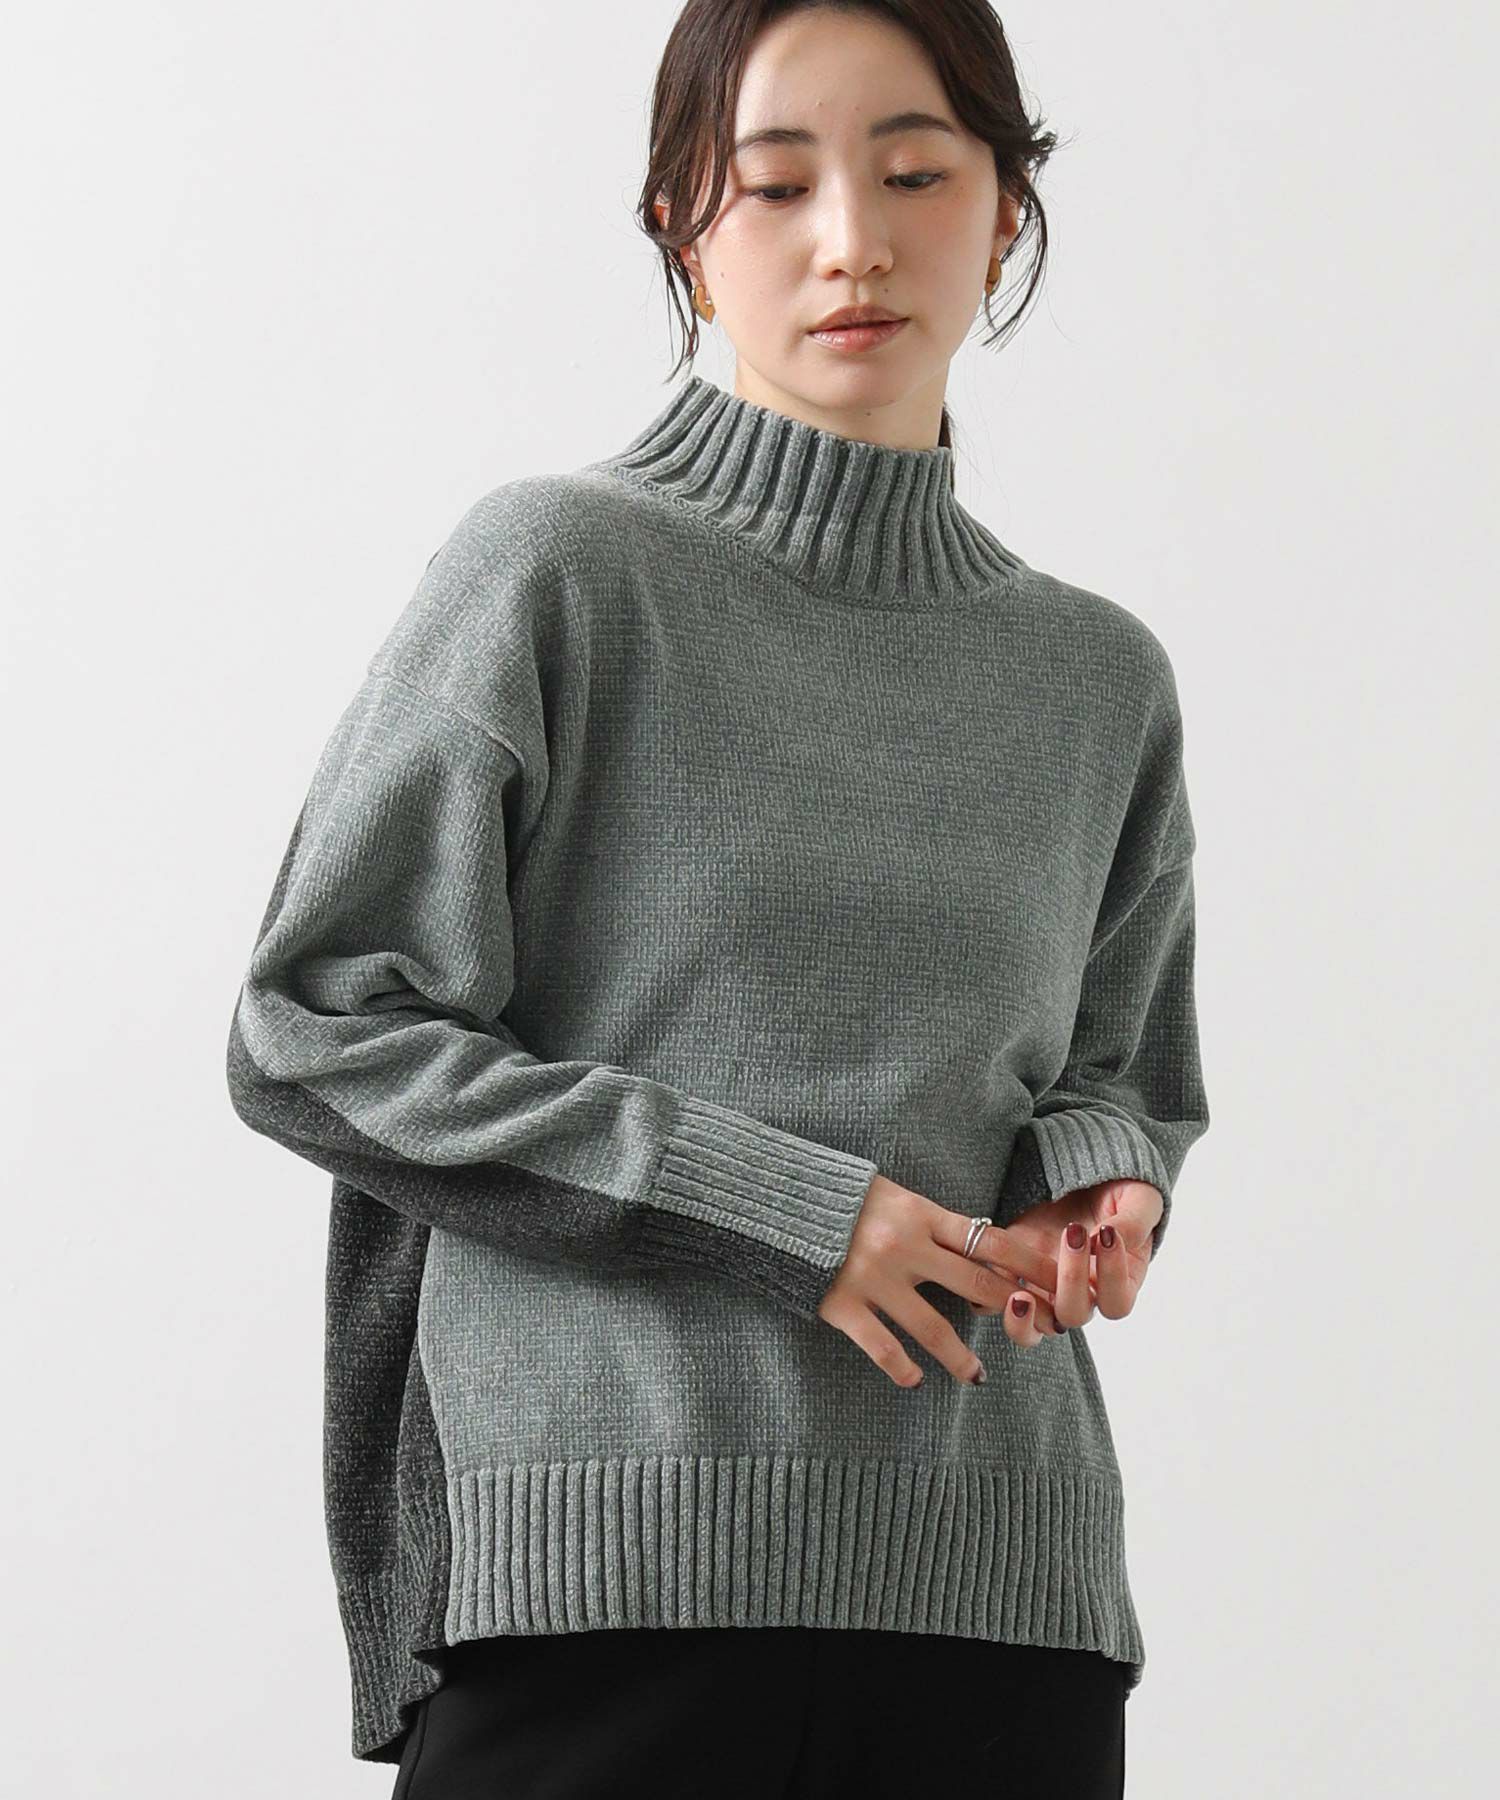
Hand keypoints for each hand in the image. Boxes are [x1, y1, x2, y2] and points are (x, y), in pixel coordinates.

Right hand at [818, 1174, 1062, 1388]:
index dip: (1028, 1264)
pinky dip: (902, 1368)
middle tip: (1040, 1330)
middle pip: (975, 1283)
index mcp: (921, 1214)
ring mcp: (875, 1279)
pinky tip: (914, 1379)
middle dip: (1013, 1308)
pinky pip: (883, 1346)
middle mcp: (905, 1247)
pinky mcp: (844, 1304)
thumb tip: (978, 1243)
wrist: (779, 1199)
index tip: (1057, 1282)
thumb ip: (931, 1221)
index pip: (989, 1241)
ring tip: (978, 1376)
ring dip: (961, 1357)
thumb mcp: (894, 1195)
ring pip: (934, 1328)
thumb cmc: (842, 1197)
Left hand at [970, 1178, 1162, 1346]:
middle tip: (1074, 1233)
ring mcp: (1045, 1287)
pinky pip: (995, 1299)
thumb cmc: (1121, 1193)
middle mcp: (1081, 1293)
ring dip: (1024, 1316)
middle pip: (1073, 1315)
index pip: (1116, 1302)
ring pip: (1033, 1327)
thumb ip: (1134, 1221)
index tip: (1107, 1232)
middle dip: (1071, 1278)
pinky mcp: (1014, 1272)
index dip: (1112, 1275)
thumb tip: (1110, 1239)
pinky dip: (988, 1295)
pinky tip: (990, 1270)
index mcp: (1118, 1282)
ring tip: (1020, 1295)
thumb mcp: (1140, 1200)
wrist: (1087, 1177)